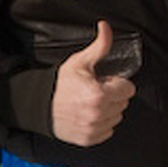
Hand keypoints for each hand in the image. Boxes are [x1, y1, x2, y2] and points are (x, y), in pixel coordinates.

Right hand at [50, 21, 134, 145]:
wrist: (39, 104)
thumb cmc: (60, 84)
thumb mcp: (80, 61)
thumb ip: (99, 46)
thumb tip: (106, 27)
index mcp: (99, 94)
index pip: (128, 89)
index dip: (116, 83)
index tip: (104, 82)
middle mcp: (98, 114)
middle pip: (123, 103)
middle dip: (113, 96)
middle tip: (95, 92)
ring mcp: (93, 128)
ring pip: (116, 118)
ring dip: (108, 111)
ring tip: (90, 103)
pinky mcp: (89, 139)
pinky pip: (107, 131)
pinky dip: (100, 124)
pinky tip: (87, 115)